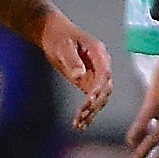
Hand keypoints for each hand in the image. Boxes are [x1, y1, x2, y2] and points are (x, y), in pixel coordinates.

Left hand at [39, 11, 113, 127]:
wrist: (53, 33)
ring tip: (79, 124)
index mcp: (98, 52)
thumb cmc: (59, 35)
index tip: (89, 101)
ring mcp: (96, 74)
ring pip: (100, 97)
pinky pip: (92, 100)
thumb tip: (79, 75)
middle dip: (95, 104)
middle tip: (82, 116)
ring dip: (92, 111)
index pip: (105, 74)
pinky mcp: (88, 82)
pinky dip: (87, 111)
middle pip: (105, 88)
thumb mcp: (63, 46)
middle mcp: (101, 65)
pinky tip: (80, 124)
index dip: (99, 89)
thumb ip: (72, 60)